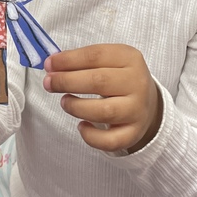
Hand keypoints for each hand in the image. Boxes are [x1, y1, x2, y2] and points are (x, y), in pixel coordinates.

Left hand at [43, 44, 162, 152]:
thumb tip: (52, 65)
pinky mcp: (133, 133)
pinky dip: (91, 136)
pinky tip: (81, 126)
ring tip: (65, 101)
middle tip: (49, 83)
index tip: (49, 64)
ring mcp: (137, 110)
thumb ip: (83, 61)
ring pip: (104, 112)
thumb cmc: (118, 77)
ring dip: (77, 106)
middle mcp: (137, 83)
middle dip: (67, 81)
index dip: (68, 60)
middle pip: (99, 81)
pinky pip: (110, 141)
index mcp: (130, 58)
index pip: (95, 55)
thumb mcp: (108, 60)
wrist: (147, 101)